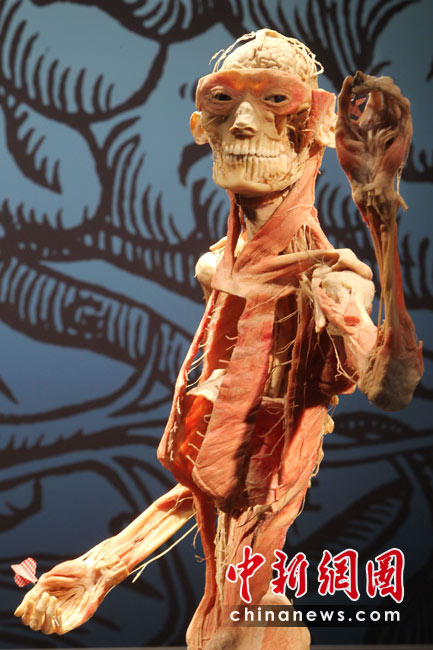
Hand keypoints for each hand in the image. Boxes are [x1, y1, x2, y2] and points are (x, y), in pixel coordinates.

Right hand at [14, 548, 127, 634]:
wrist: (95, 568)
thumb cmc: (73, 570)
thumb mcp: (49, 579)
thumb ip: (34, 594)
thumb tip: (18, 613)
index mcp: (46, 601)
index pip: (29, 616)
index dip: (26, 613)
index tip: (29, 602)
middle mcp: (53, 611)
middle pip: (34, 625)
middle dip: (35, 612)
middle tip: (45, 597)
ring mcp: (64, 616)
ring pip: (45, 629)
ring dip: (45, 615)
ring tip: (52, 599)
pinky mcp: (75, 619)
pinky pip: (59, 629)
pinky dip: (55, 619)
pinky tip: (58, 607)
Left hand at [336, 71, 411, 220]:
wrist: (364, 180)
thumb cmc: (352, 160)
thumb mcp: (342, 128)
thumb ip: (344, 104)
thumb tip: (348, 78)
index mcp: (370, 118)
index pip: (372, 92)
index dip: (364, 83)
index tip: (354, 78)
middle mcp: (384, 118)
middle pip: (384, 91)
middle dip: (374, 82)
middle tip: (362, 81)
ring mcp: (394, 123)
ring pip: (394, 95)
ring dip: (383, 86)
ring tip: (371, 84)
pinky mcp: (403, 129)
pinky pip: (403, 106)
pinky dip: (394, 96)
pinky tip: (384, 91)